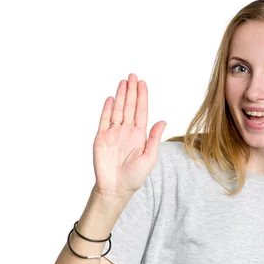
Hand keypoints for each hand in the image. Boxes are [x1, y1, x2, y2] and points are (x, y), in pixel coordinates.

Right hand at [92, 73, 165, 197]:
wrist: (116, 188)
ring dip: (120, 96)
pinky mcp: (101, 138)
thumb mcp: (149, 157)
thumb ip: (154, 138)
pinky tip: (110, 98)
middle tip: (133, 75)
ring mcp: (113, 134)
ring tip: (123, 82)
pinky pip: (103, 121)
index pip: (141, 111)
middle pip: (129, 106)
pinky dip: (106, 109)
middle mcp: (126, 131)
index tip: (143, 83)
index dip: (142, 97)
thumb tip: (162, 121)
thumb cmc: (135, 176)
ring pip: (117, 110)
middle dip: (131, 91)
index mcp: (139, 135)